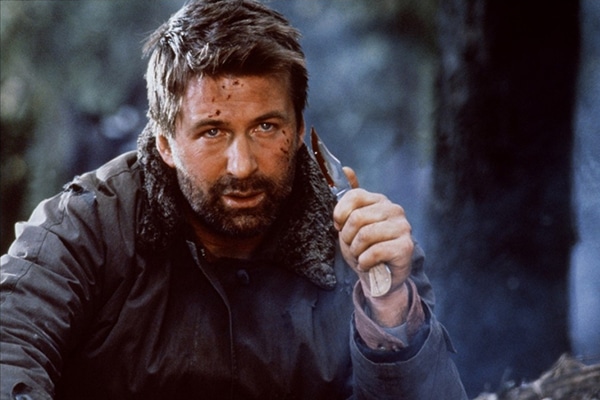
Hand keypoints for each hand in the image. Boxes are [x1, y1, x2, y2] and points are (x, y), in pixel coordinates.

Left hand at [334, 168, 413, 326]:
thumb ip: (349, 197)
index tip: (338, 227)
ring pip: (365, 235)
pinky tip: (367, 265)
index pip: (354, 196)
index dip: (340, 214)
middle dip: (347, 237)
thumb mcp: (350, 222)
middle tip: (351, 246)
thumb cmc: (364, 247)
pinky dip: (364, 262)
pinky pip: (375, 251)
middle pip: (357, 218)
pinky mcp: (406, 247)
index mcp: (379, 200)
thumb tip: (346, 168)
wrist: (379, 276)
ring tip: (360, 255)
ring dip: (355, 251)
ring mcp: (403, 227)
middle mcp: (394, 210)